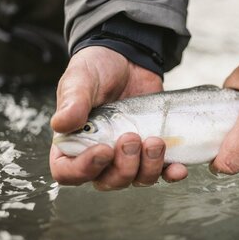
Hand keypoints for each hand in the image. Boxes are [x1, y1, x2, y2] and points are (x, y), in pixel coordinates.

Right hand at [49, 46, 187, 188]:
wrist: (128, 57)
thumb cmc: (97, 68)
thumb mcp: (80, 79)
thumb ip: (72, 102)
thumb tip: (60, 124)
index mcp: (74, 142)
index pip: (68, 172)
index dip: (84, 170)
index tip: (103, 150)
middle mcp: (99, 154)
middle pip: (108, 181)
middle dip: (123, 167)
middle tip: (131, 138)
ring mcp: (127, 154)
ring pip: (136, 179)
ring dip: (148, 168)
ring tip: (155, 141)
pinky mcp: (150, 149)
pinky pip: (162, 171)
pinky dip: (170, 173)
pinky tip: (178, 167)